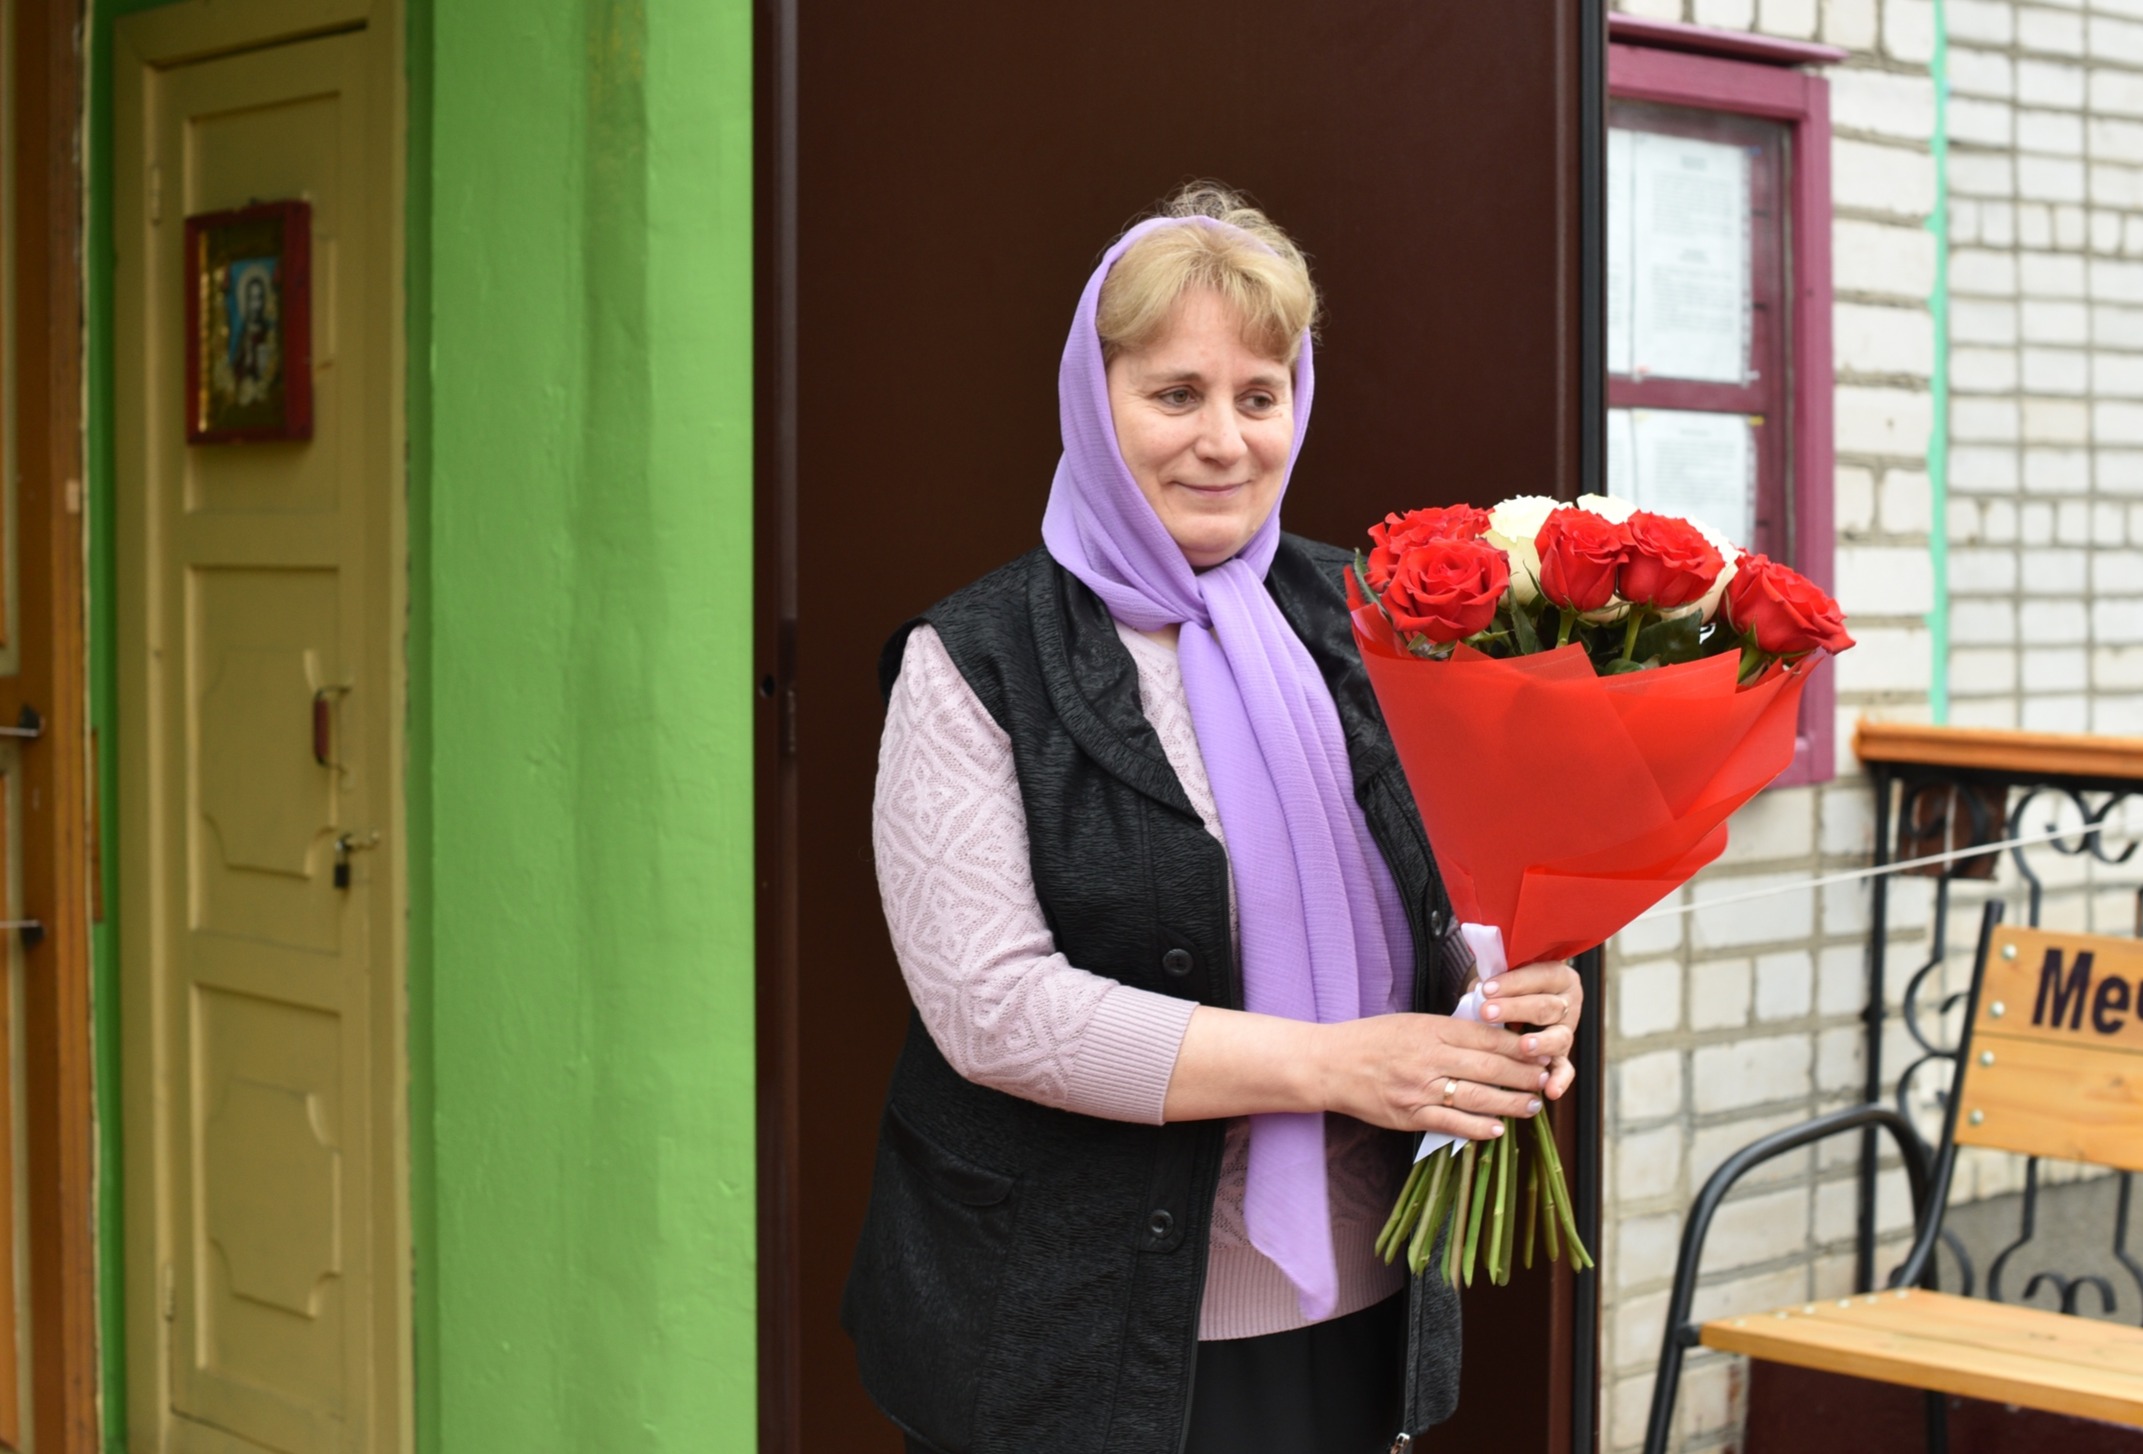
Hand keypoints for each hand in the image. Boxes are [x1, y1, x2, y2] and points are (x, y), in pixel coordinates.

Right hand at [1315, 1012, 1570, 1140]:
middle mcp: (1429, 1058)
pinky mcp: (1409, 1115)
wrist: (1330, 1064)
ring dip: (1510, 1104)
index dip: (1520, 1047)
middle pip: (1490, 1068)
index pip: (1487, 1038)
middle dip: (1524, 1075)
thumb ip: (1448, 1030)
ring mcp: (1419, 1089)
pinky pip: (1450, 1124)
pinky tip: (1496, 1129)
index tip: (1542, 1051)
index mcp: (1432, 1029)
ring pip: (1477, 1098)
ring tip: (1532, 1106)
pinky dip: (1477, 1128)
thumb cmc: (1371, 1039)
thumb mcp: (1412, 1022)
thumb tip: (1491, 1038)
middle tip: (1547, 1078)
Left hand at [1477, 959, 1582, 1101]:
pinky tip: (1550, 1091)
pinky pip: (1565, 1069)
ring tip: (1524, 1046)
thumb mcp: (1502, 978)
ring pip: (1559, 1037)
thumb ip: (1494, 985)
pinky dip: (1559, 1080)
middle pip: (1546, 1006)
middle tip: (1487, 1013)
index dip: (1513, 982)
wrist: (1519, 1000)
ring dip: (1540, 1042)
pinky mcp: (1562, 1055)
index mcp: (1558, 977)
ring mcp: (1567, 1031)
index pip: (1539, 976)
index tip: (1487, 989)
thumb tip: (1477, 994)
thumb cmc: (1506, 986)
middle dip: (1515, 1009)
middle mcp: (1568, 1003)